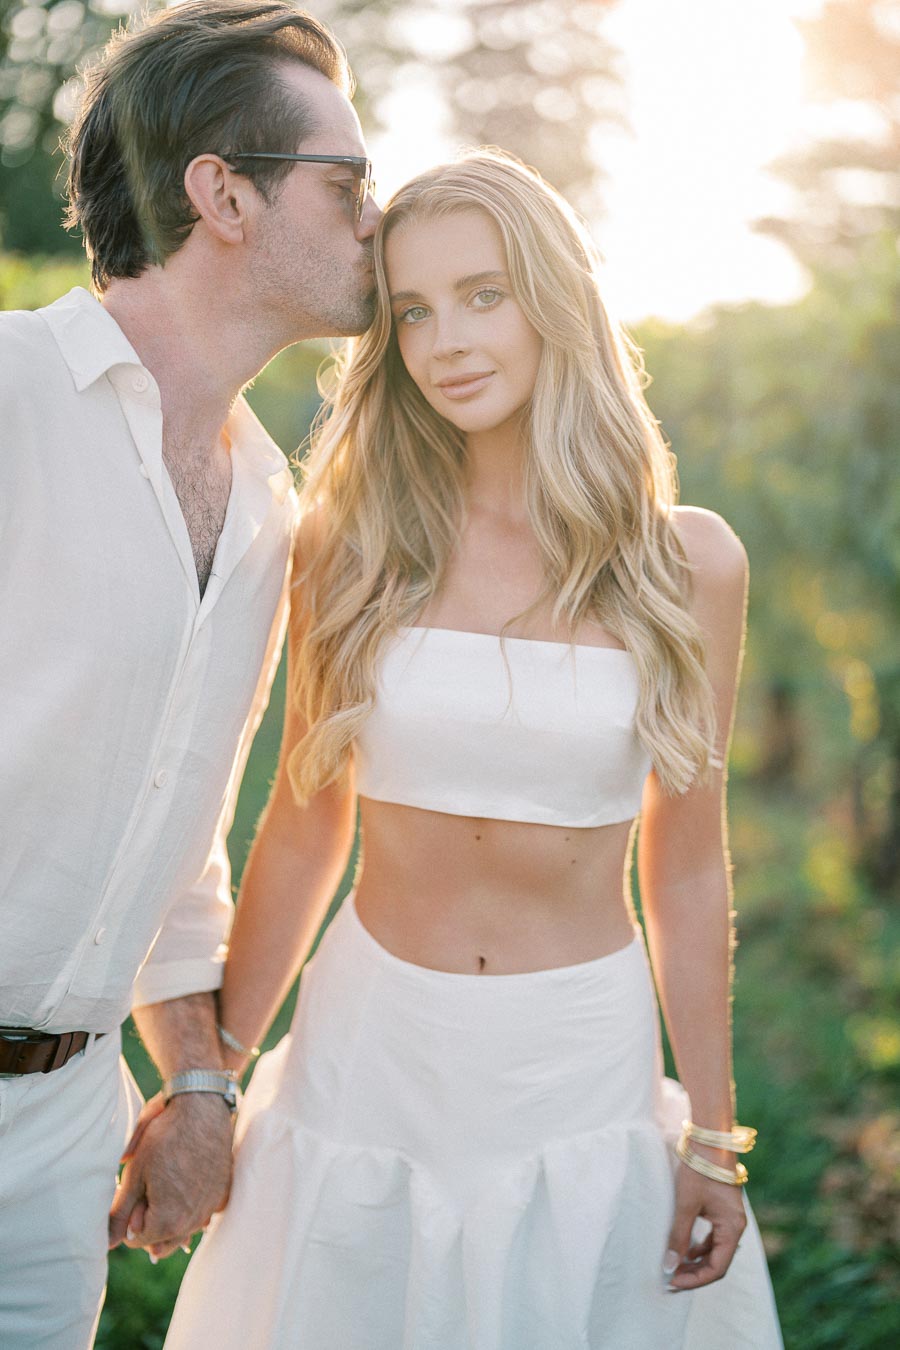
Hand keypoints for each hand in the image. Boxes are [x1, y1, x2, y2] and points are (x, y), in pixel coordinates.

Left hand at [108, 1092, 233, 1259]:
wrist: (203, 1107)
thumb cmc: (165, 1137)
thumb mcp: (135, 1174)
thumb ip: (120, 1213)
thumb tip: (107, 1243)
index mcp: (169, 1222)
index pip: (137, 1240)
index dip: (130, 1217)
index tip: (135, 1192)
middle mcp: (194, 1222)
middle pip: (161, 1241)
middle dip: (150, 1222)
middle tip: (149, 1187)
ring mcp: (211, 1208)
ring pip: (183, 1230)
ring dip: (171, 1216)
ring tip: (165, 1183)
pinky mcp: (222, 1193)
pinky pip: (201, 1214)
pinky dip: (190, 1206)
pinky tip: (186, 1182)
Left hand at [663, 1157, 746, 1290]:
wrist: (709, 1140)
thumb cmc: (699, 1170)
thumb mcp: (686, 1204)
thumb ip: (679, 1236)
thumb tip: (669, 1265)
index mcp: (732, 1228)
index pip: (717, 1268)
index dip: (695, 1279)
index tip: (673, 1281)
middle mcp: (735, 1227)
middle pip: (717, 1262)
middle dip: (694, 1273)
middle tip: (670, 1278)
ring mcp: (730, 1219)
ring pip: (715, 1251)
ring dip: (696, 1261)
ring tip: (674, 1266)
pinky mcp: (722, 1211)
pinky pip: (713, 1238)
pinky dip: (699, 1247)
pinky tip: (683, 1248)